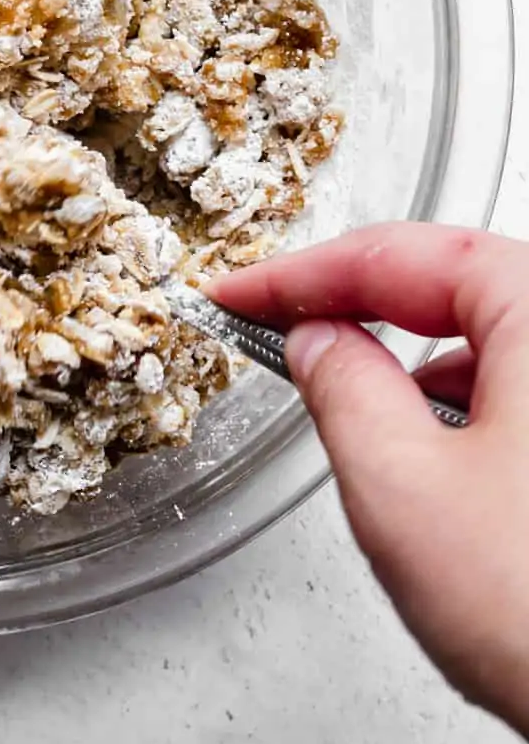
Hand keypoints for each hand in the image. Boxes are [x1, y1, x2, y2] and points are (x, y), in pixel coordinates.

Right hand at [209, 225, 528, 738]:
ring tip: (374, 431)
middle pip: (460, 286)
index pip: (404, 256)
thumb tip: (319, 344)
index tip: (242, 293)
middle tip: (285, 332)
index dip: (302, 274)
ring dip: (426, 371)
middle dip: (366, 311)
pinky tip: (450, 475)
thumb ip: (343, 390)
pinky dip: (477, 414)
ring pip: (500, 344)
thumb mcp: (403, 488)